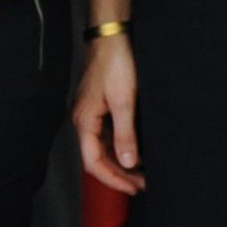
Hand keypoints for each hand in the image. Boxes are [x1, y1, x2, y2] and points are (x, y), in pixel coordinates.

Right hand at [73, 30, 140, 194]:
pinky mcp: (99, 108)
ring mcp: (91, 114)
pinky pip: (107, 136)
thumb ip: (125, 134)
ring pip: (102, 148)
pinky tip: (135, 152)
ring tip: (142, 173)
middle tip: (142, 185)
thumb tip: (127, 162)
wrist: (112, 37)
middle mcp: (84, 120)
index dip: (112, 179)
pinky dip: (120, 148)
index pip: (93, 162)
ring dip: (120, 162)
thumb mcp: (124, 101)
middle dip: (119, 174)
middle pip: (97, 158)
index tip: (133, 189)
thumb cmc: (115, 64)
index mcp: (84, 121)